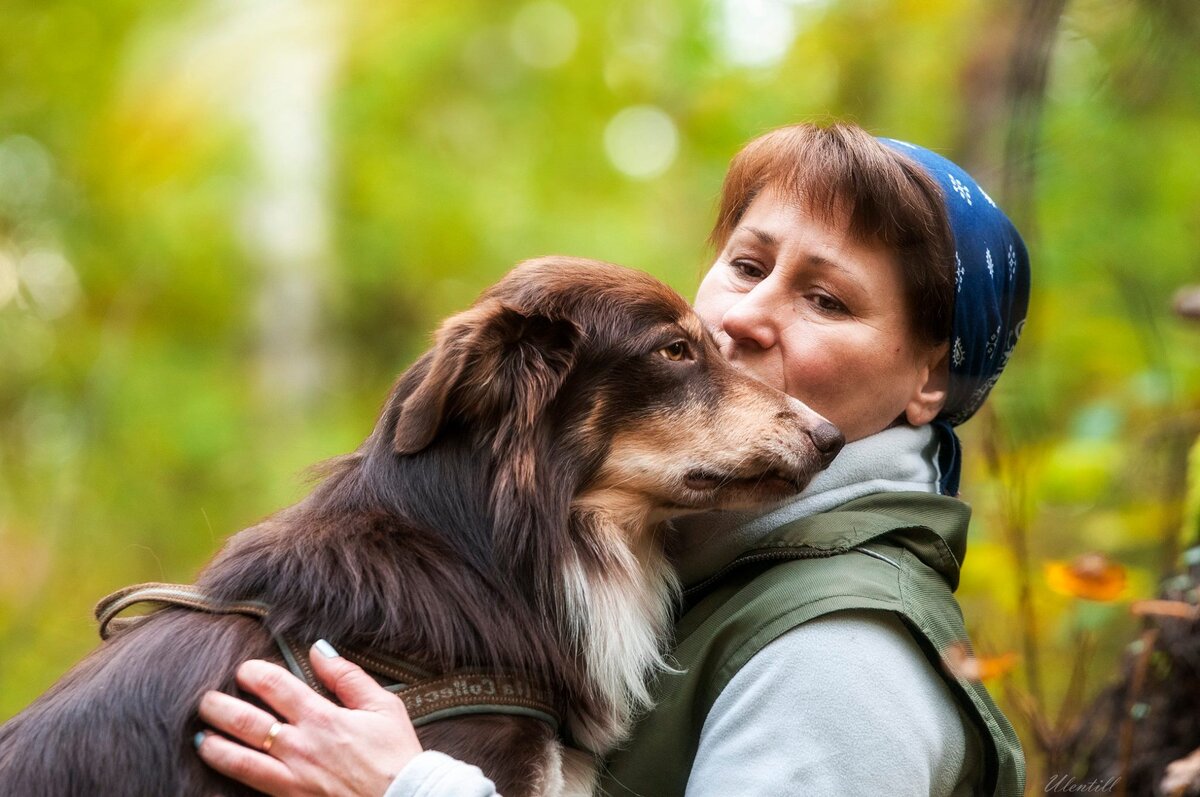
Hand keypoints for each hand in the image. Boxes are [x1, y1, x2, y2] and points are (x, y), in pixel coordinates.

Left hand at [195, 640, 422, 795]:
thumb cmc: (395, 753)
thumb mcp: (383, 706)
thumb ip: (347, 676)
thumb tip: (318, 649)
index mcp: (322, 718)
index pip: (275, 686)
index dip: (253, 674)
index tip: (244, 670)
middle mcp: (300, 747)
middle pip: (246, 722)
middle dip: (219, 707)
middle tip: (204, 699)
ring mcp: (292, 778)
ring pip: (238, 760)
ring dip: (214, 746)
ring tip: (200, 737)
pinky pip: (252, 788)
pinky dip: (231, 781)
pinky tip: (217, 776)